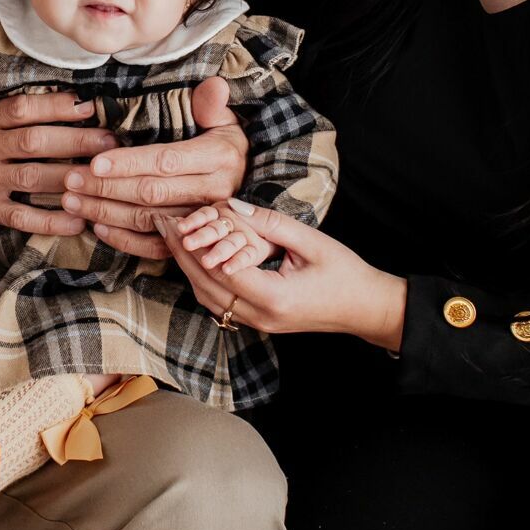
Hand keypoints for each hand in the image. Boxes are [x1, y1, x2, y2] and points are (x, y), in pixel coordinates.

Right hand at [0, 92, 116, 237]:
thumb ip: (0, 118)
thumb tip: (49, 104)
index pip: (23, 108)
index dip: (57, 106)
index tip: (88, 107)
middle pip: (37, 140)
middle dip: (78, 140)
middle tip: (111, 143)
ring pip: (35, 176)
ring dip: (73, 177)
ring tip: (103, 179)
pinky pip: (23, 215)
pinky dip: (52, 220)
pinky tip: (78, 221)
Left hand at [62, 77, 248, 260]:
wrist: (247, 182)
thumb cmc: (224, 143)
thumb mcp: (224, 119)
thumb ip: (212, 104)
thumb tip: (213, 85)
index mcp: (217, 157)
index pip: (166, 161)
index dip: (129, 163)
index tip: (94, 162)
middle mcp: (212, 192)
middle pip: (151, 193)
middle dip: (106, 188)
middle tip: (70, 180)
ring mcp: (202, 220)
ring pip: (148, 220)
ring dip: (107, 212)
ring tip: (72, 201)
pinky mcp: (193, 239)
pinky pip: (156, 247)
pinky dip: (125, 240)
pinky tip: (97, 227)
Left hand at [164, 198, 407, 349]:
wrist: (366, 309)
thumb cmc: (346, 274)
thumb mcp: (312, 242)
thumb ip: (272, 224)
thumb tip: (234, 206)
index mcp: (274, 297)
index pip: (219, 270)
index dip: (192, 245)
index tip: (175, 220)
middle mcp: (261, 316)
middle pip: (206, 286)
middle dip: (181, 254)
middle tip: (162, 224)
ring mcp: (259, 324)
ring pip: (209, 298)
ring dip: (188, 267)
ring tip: (172, 238)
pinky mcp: (260, 322)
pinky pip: (221, 303)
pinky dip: (203, 280)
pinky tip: (194, 259)